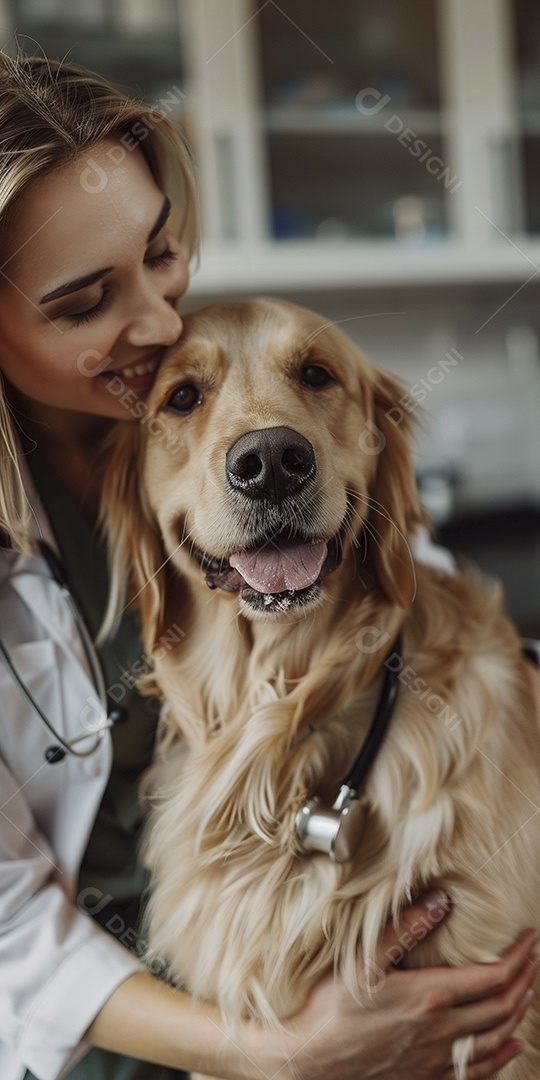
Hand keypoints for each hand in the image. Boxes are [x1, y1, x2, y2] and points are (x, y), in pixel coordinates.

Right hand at [267, 890, 536, 1079]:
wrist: (310, 1062)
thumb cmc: (330, 1009)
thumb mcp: (362, 960)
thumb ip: (403, 928)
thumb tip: (440, 901)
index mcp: (430, 997)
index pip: (492, 977)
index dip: (517, 958)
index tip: (529, 939)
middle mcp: (441, 1031)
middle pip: (501, 1007)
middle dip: (524, 981)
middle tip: (533, 960)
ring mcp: (436, 1059)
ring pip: (496, 1040)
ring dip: (518, 1014)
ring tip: (527, 993)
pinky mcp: (427, 1078)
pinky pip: (477, 1070)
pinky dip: (502, 1055)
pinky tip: (510, 1045)